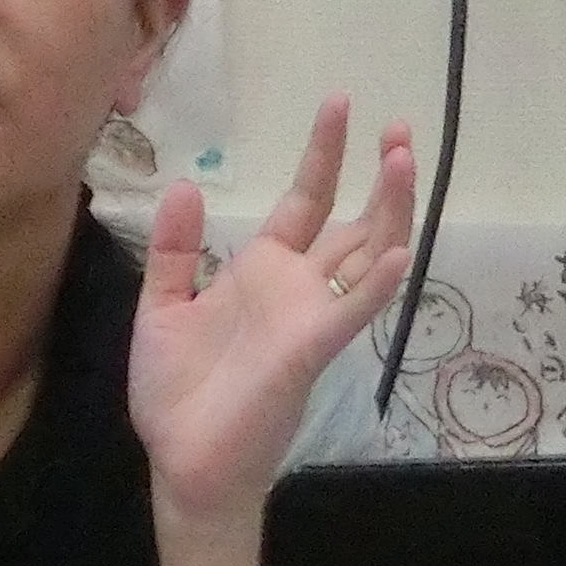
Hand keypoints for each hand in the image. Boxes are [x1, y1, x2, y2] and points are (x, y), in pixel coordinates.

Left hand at [130, 95, 415, 536]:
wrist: (182, 462)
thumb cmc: (176, 392)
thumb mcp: (162, 307)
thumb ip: (176, 250)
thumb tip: (184, 185)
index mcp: (264, 271)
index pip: (305, 200)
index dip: (324, 154)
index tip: (340, 104)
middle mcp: (298, 287)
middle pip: (353, 220)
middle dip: (379, 175)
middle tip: (401, 127)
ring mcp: (311, 316)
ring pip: (366, 254)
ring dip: (389, 209)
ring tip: (403, 161)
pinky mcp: (310, 350)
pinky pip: (351, 312)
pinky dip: (376, 284)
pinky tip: (398, 253)